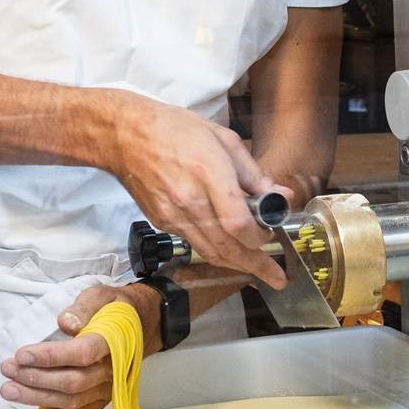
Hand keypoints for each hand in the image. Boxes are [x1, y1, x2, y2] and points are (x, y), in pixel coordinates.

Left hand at [0, 284, 160, 408]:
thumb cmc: (116, 309)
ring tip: (10, 390)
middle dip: (35, 378)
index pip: (81, 353)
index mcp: (113, 341)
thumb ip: (84, 307)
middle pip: (72, 381)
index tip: (22, 354)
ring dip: (38, 398)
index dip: (50, 356)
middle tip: (8, 369)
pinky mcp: (102, 398)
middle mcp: (112, 369)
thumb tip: (65, 323)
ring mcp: (108, 387)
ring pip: (72, 399)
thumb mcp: (102, 295)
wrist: (142, 324)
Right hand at [106, 96, 285, 287]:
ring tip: (258, 270)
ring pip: (210, 252)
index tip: (271, 235)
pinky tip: (228, 247)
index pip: (238, 223)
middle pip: (227, 247)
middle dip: (256, 266)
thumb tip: (282, 195)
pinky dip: (215, 249)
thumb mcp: (224, 140)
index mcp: (208, 173)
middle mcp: (189, 201)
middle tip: (278, 279)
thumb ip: (254, 173)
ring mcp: (172, 215)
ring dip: (237, 264)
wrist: (126, 136)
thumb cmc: (177, 130)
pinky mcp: (161, 223)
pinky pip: (194, 243)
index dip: (259, 237)